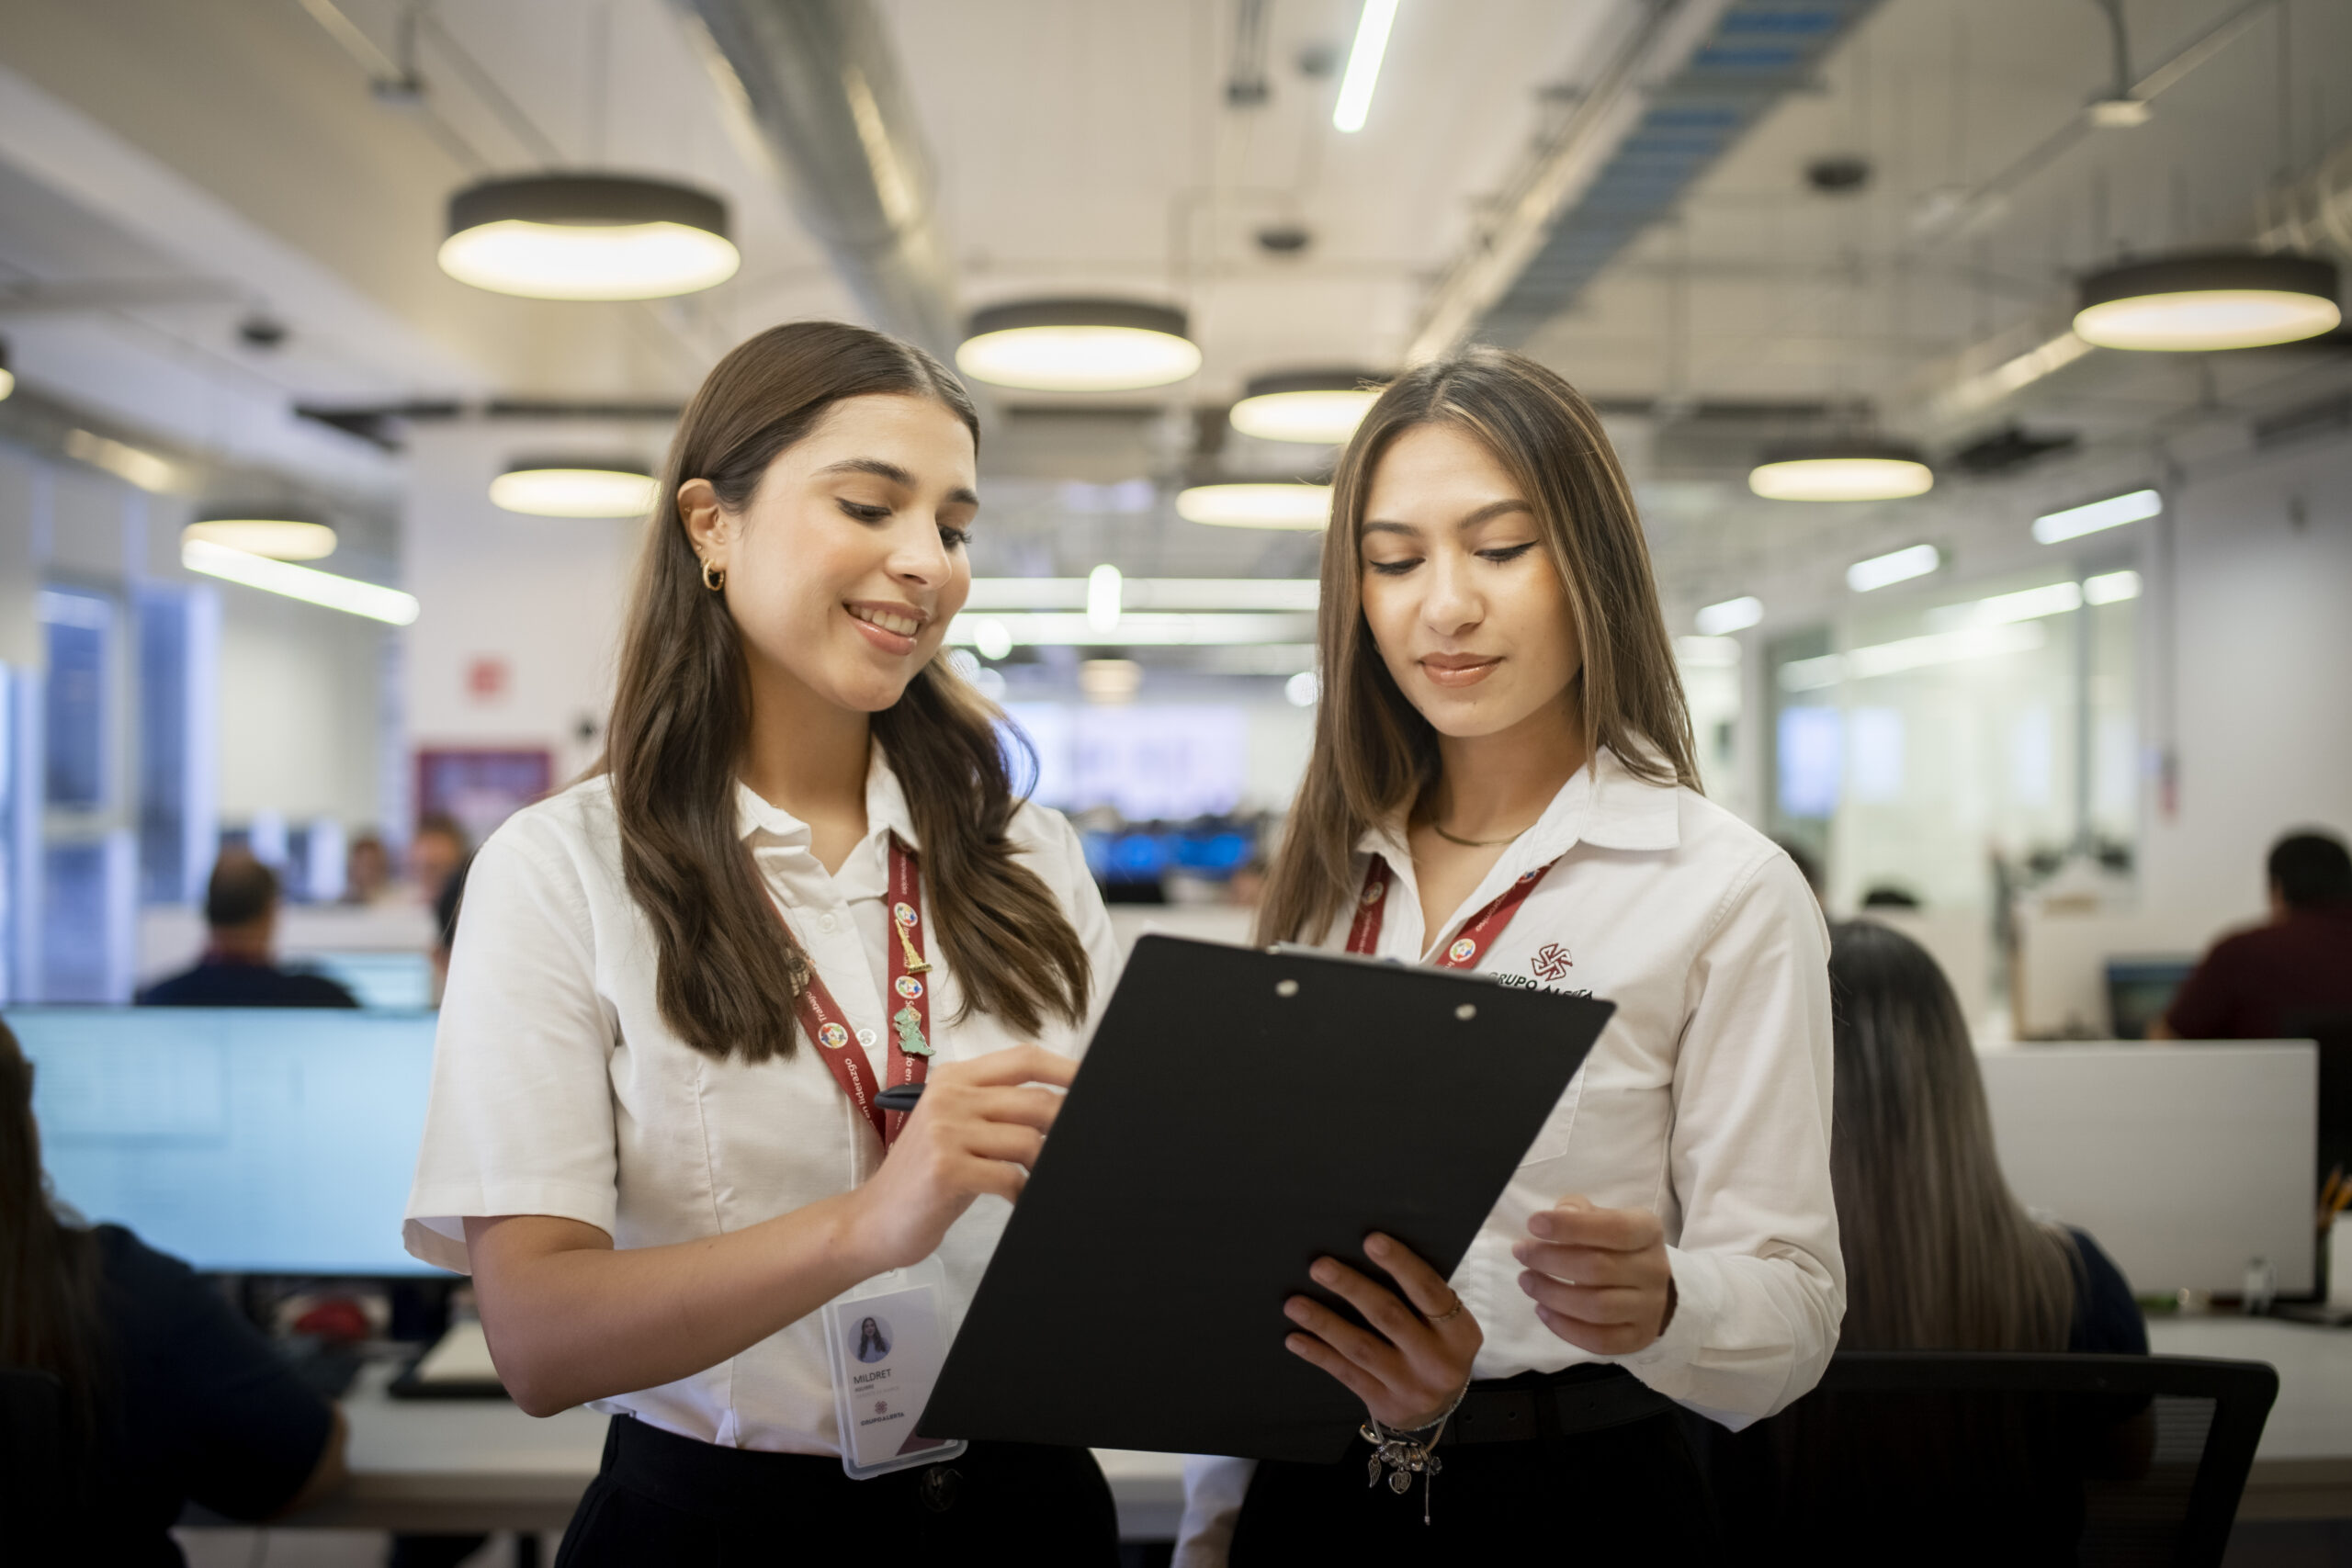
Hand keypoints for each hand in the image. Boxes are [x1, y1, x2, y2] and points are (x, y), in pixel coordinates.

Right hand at [841, 1045, 1072, 1274]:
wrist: (875, 1219)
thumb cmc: (926, 1177)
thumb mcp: (956, 1130)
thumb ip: (998, 1111)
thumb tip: (1060, 1109)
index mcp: (954, 1079)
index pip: (1023, 1059)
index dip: (1066, 1069)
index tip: (1095, 1084)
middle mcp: (949, 1097)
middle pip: (1035, 1101)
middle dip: (1065, 1127)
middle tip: (1076, 1149)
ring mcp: (945, 1131)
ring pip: (1028, 1140)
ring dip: (1045, 1166)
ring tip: (1042, 1181)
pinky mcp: (946, 1168)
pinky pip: (1010, 1176)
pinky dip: (1024, 1193)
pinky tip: (1020, 1202)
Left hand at [1283, 1233, 1481, 1430]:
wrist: (1438, 1410)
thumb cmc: (1435, 1347)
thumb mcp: (1445, 1326)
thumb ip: (1419, 1298)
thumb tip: (1368, 1253)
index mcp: (1459, 1333)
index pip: (1429, 1291)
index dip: (1400, 1264)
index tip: (1371, 1241)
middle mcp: (1438, 1361)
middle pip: (1389, 1316)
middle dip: (1351, 1288)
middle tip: (1320, 1267)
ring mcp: (1411, 1386)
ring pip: (1361, 1348)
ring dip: (1324, 1323)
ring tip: (1295, 1304)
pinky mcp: (1386, 1404)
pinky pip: (1346, 1374)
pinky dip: (1319, 1354)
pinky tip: (1295, 1338)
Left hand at [1513, 1195, 1673, 1355]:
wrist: (1648, 1285)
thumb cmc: (1613, 1244)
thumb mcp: (1601, 1218)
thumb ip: (1579, 1211)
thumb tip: (1562, 1214)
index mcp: (1648, 1231)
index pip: (1614, 1229)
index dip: (1571, 1227)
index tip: (1533, 1224)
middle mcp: (1654, 1270)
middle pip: (1598, 1268)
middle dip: (1550, 1260)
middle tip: (1521, 1253)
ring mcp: (1650, 1308)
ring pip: (1597, 1308)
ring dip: (1552, 1295)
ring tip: (1526, 1281)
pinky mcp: (1638, 1338)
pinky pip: (1599, 1341)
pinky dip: (1565, 1328)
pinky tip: (1542, 1310)